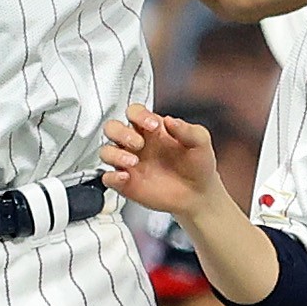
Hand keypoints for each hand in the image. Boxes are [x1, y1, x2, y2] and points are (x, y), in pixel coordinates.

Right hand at [99, 104, 228, 218]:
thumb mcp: (200, 142)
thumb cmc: (197, 164)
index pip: (133, 112)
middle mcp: (135, 143)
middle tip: (138, 143)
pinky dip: (112, 177)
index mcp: (150, 128)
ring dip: (115, 154)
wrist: (199, 194)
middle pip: (112, 128)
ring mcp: (127, 163)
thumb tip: (170, 121)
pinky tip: (125, 178)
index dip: (139, 115)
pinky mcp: (124, 183)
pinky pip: (107, 178)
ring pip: (106, 152)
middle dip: (121, 133)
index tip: (153, 125)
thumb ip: (188, 130)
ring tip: (133, 162)